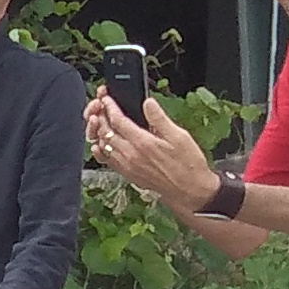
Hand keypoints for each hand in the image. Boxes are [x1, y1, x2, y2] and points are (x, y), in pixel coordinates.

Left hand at [89, 91, 217, 202]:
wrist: (189, 190)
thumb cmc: (188, 164)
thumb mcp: (179, 136)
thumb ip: (160, 119)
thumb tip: (148, 103)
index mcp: (143, 143)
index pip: (118, 121)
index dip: (110, 107)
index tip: (107, 98)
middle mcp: (131, 155)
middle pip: (106, 132)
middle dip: (101, 116)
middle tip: (99, 106)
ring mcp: (127, 166)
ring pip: (104, 146)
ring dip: (99, 132)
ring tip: (99, 121)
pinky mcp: (128, 174)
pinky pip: (108, 160)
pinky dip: (101, 150)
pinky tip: (101, 144)